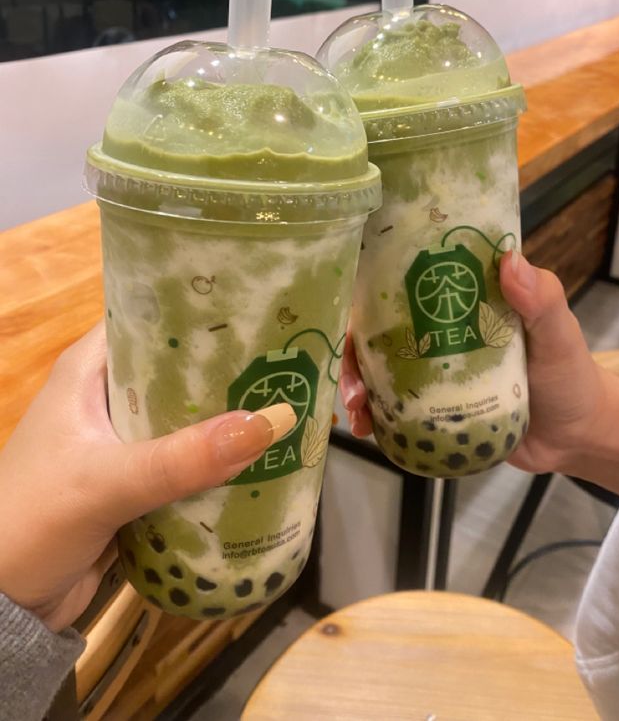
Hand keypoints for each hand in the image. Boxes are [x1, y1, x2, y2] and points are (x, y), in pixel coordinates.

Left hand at [0, 324, 294, 631]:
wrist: (0, 607)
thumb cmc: (33, 522)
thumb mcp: (106, 483)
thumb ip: (184, 458)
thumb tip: (273, 421)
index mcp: (90, 369)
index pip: (154, 316)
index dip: (205, 310)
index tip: (264, 310)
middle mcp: (108, 396)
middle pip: (182, 369)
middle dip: (232, 370)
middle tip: (291, 364)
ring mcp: (124, 441)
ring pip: (190, 418)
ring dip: (231, 420)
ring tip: (290, 405)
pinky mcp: (137, 483)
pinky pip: (189, 462)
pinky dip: (220, 463)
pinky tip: (264, 460)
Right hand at [339, 251, 604, 472]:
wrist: (577, 436)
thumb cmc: (570, 373)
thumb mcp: (559, 332)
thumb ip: (541, 299)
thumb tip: (510, 261)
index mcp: (462, 299)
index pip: (405, 282)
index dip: (370, 289)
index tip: (351, 304)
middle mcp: (438, 330)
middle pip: (378, 330)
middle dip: (351, 351)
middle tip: (351, 380)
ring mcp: (433, 370)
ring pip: (378, 369)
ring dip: (356, 386)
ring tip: (357, 413)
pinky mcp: (434, 408)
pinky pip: (394, 407)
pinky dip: (374, 416)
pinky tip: (367, 430)